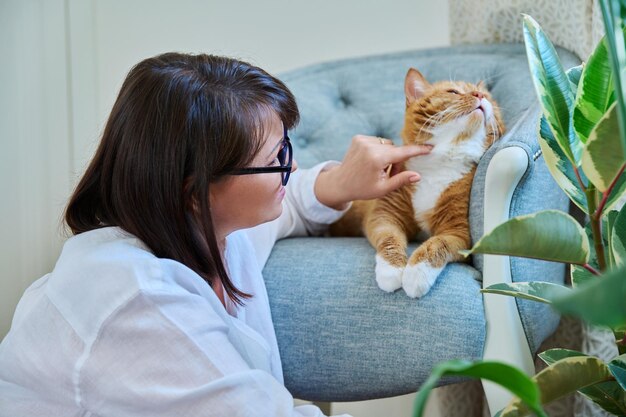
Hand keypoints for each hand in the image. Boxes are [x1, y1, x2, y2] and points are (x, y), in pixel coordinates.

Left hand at [314, 135, 431, 209]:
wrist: (339, 183)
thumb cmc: (362, 189)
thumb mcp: (382, 189)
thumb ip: (400, 180)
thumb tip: (417, 176)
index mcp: (376, 159)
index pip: (403, 153)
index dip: (418, 150)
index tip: (430, 147)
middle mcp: (369, 146)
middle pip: (395, 149)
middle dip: (396, 160)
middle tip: (389, 174)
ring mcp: (362, 140)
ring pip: (386, 144)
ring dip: (387, 154)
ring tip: (378, 168)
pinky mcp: (358, 138)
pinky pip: (377, 141)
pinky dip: (378, 149)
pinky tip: (369, 160)